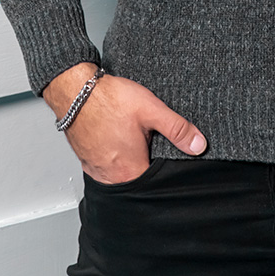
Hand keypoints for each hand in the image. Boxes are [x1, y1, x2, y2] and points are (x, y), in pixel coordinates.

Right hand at [42, 62, 206, 183]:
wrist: (76, 91)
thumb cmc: (109, 100)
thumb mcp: (151, 110)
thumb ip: (177, 129)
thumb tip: (199, 145)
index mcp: (131, 171)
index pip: (156, 185)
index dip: (165, 170)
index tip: (166, 156)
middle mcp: (112, 177)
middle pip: (138, 180)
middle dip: (147, 164)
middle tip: (147, 143)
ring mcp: (96, 171)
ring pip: (121, 174)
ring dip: (129, 161)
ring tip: (132, 140)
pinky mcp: (87, 162)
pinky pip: (106, 167)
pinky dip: (114, 157)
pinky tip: (117, 140)